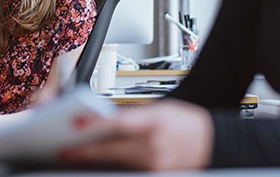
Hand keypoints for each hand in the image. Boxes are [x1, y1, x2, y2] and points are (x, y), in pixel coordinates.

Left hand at [60, 99, 213, 170]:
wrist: (213, 141)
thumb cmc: (184, 122)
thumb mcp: (159, 110)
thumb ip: (132, 117)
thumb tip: (101, 123)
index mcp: (156, 122)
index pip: (121, 124)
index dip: (96, 124)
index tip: (75, 124)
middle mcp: (156, 145)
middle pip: (114, 150)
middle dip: (87, 151)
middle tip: (66, 151)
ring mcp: (157, 164)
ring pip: (119, 164)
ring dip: (99, 160)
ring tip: (81, 156)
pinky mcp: (159, 176)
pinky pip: (131, 172)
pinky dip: (116, 167)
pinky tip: (103, 164)